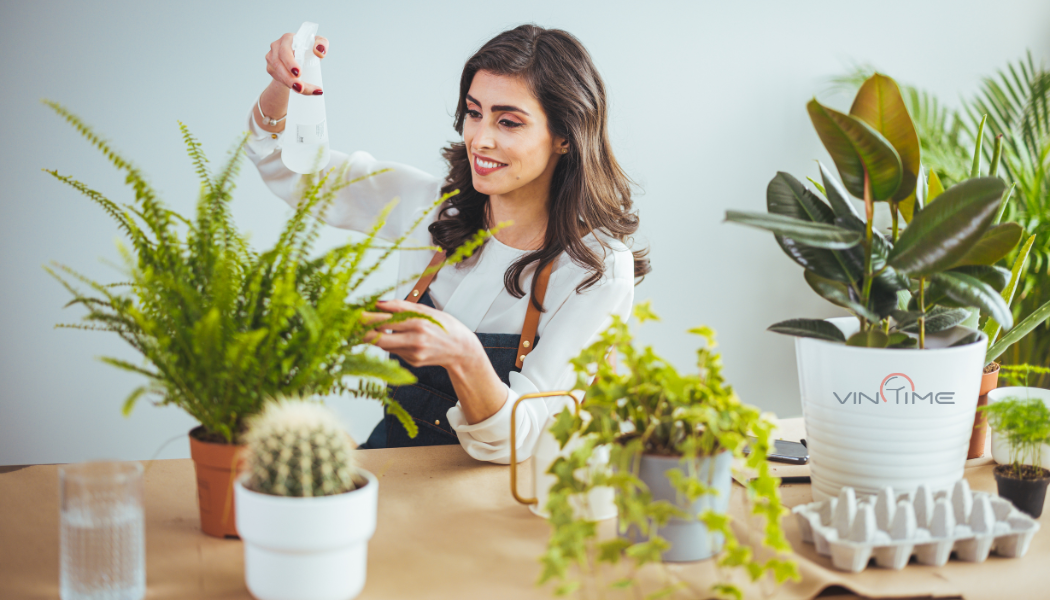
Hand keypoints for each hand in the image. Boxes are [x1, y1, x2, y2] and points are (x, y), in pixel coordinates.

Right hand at [265, 32, 328, 94]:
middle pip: (279, 64)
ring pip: (278, 74)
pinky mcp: (271, 68)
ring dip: (290, 84)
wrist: (300, 58)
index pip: (285, 50)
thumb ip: (322, 43)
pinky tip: (302, 90)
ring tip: (303, 91)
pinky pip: (279, 79)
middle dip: (289, 78)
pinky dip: (290, 86)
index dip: (290, 62)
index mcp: (287, 39)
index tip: (298, 73)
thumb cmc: (309, 49)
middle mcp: (276, 46)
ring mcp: (271, 58)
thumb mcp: (319, 44)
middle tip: (301, 88)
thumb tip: (319, 51)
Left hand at [363, 300, 485, 369]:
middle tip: (350, 324)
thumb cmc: (444, 326)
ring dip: (373, 336)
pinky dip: (390, 343)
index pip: (386, 320)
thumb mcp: (426, 311)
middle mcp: (415, 340)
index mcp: (419, 323)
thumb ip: (402, 307)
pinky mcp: (412, 361)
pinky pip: (394, 351)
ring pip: (384, 345)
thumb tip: (379, 303)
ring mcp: (413, 353)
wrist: (461, 349)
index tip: (354, 313)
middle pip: (380, 336)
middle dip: (363, 330)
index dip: (368, 317)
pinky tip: (392, 337)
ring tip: (364, 328)